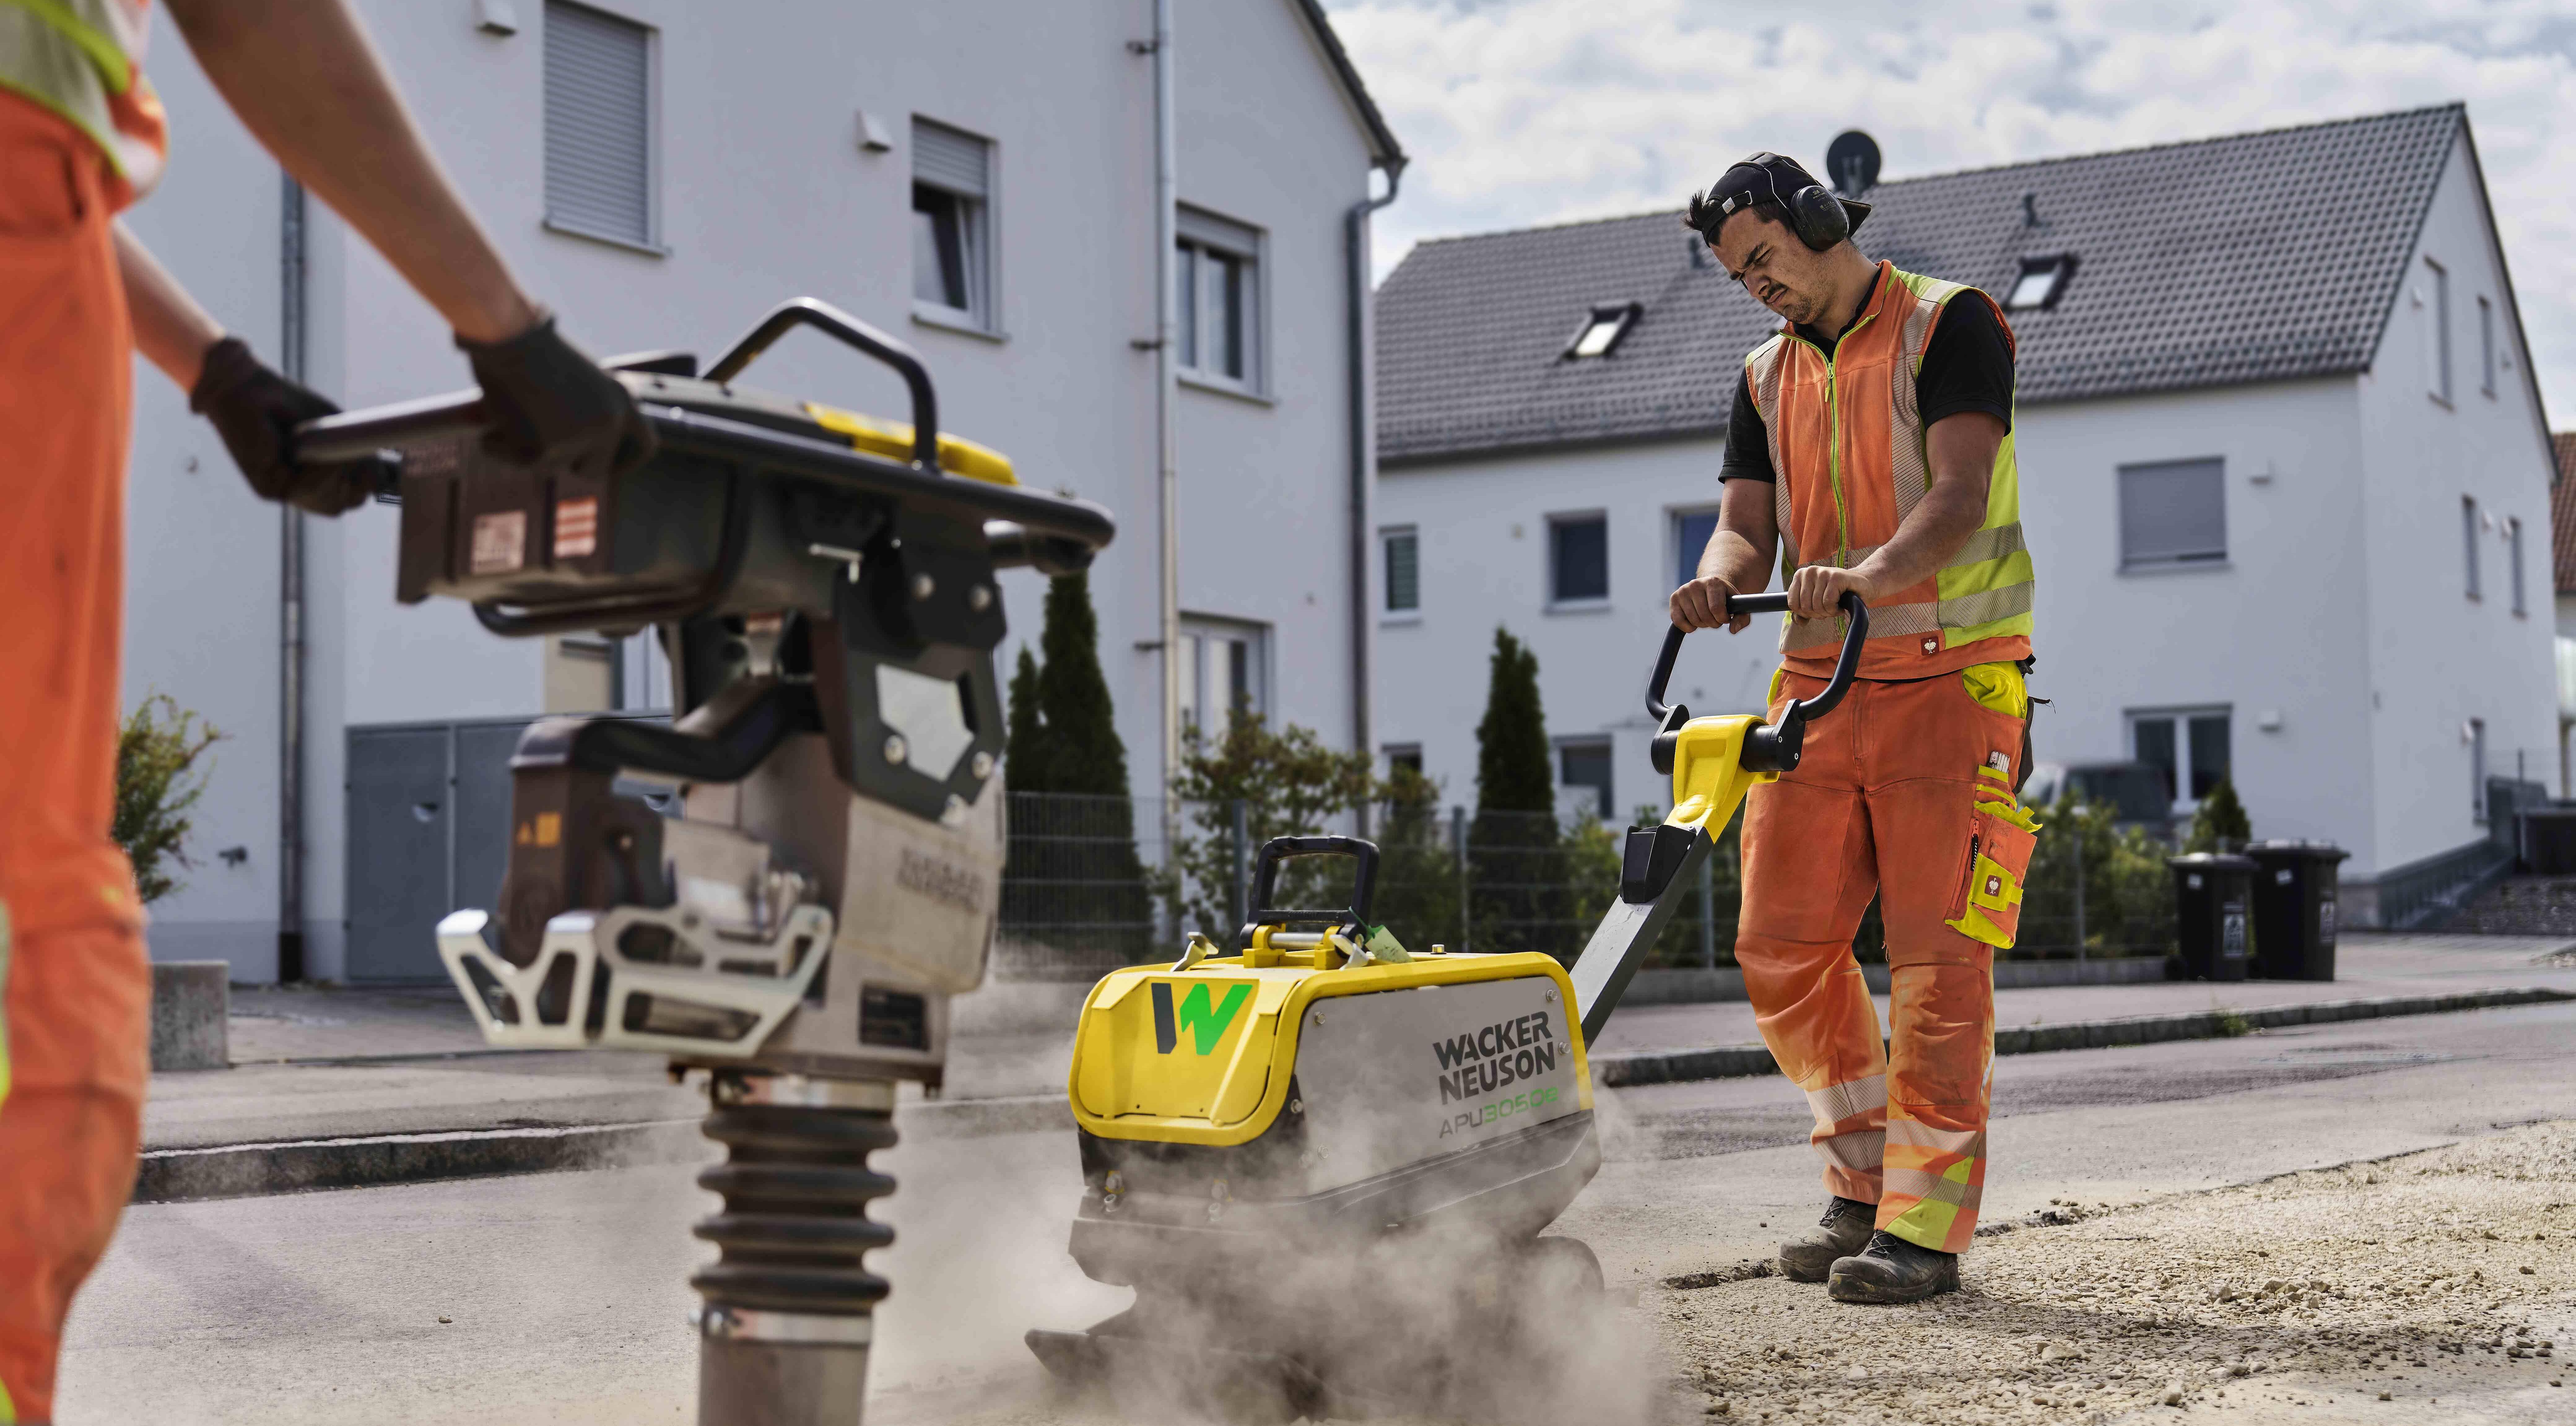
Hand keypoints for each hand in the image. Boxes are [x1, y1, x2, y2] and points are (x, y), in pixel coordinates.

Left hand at [191, 337, 379, 514]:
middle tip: (346, 455)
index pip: (349, 497)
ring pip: (329, 504)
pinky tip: (308, 448)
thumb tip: (376, 479)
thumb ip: (352, 452)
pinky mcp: (267, 488)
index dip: (365, 483)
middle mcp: (297, 488)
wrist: (244, 389)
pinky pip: (305, 491)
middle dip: (354, 483)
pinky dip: (316, 470)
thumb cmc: (287, 403)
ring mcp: (283, 491)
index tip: (368, 462)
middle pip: (341, 506)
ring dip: (334, 475)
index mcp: (314, 475)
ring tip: (323, 446)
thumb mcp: (331, 428)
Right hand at [458, 315, 653, 477]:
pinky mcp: (549, 447)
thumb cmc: (533, 350)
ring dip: (530, 452)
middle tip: (544, 446)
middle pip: (595, 469)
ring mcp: (582, 436)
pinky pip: (522, 463)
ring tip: (511, 418)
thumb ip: (589, 413)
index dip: (626, 463)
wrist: (509, 336)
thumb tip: (581, 451)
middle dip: (569, 465)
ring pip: (555, 467)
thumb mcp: (579, 381)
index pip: (646, 445)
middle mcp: (610, 420)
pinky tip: (489, 428)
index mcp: (623, 399)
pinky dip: (500, 449)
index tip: (608, 469)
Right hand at [1669, 574, 1750, 632]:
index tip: (1725, 617)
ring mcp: (1683, 591)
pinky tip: (1694, 622)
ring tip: (1706, 617)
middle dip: (1713, 623)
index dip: (1722, 619)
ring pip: (1693, 620)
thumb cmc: (1724, 598)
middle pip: (1705, 616)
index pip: (1716, 608)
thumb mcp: (1737, 605)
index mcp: (1713, 582)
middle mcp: (1695, 584)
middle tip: (1715, 618)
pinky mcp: (1674, 599)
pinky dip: (1688, 627)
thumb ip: (1742, 618)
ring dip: (1702, 625)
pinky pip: (1678, 622)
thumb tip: (1733, 630)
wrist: (1709, 587)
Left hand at [1785, 565, 1875, 620]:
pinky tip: (1840, 607)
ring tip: (1835, 608)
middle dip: (1817, 614)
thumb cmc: (1838, 594)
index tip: (1816, 611)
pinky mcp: (1836, 577)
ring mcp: (1823, 572)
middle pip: (1805, 606)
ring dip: (1828, 613)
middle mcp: (1809, 571)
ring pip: (1816, 605)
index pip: (1793, 603)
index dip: (1805, 614)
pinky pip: (1828, 602)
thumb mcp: (1817, 603)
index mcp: (1800, 575)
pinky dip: (1834, 610)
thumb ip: (1804, 612)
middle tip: (1828, 610)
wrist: (1862, 586)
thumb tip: (1798, 621)